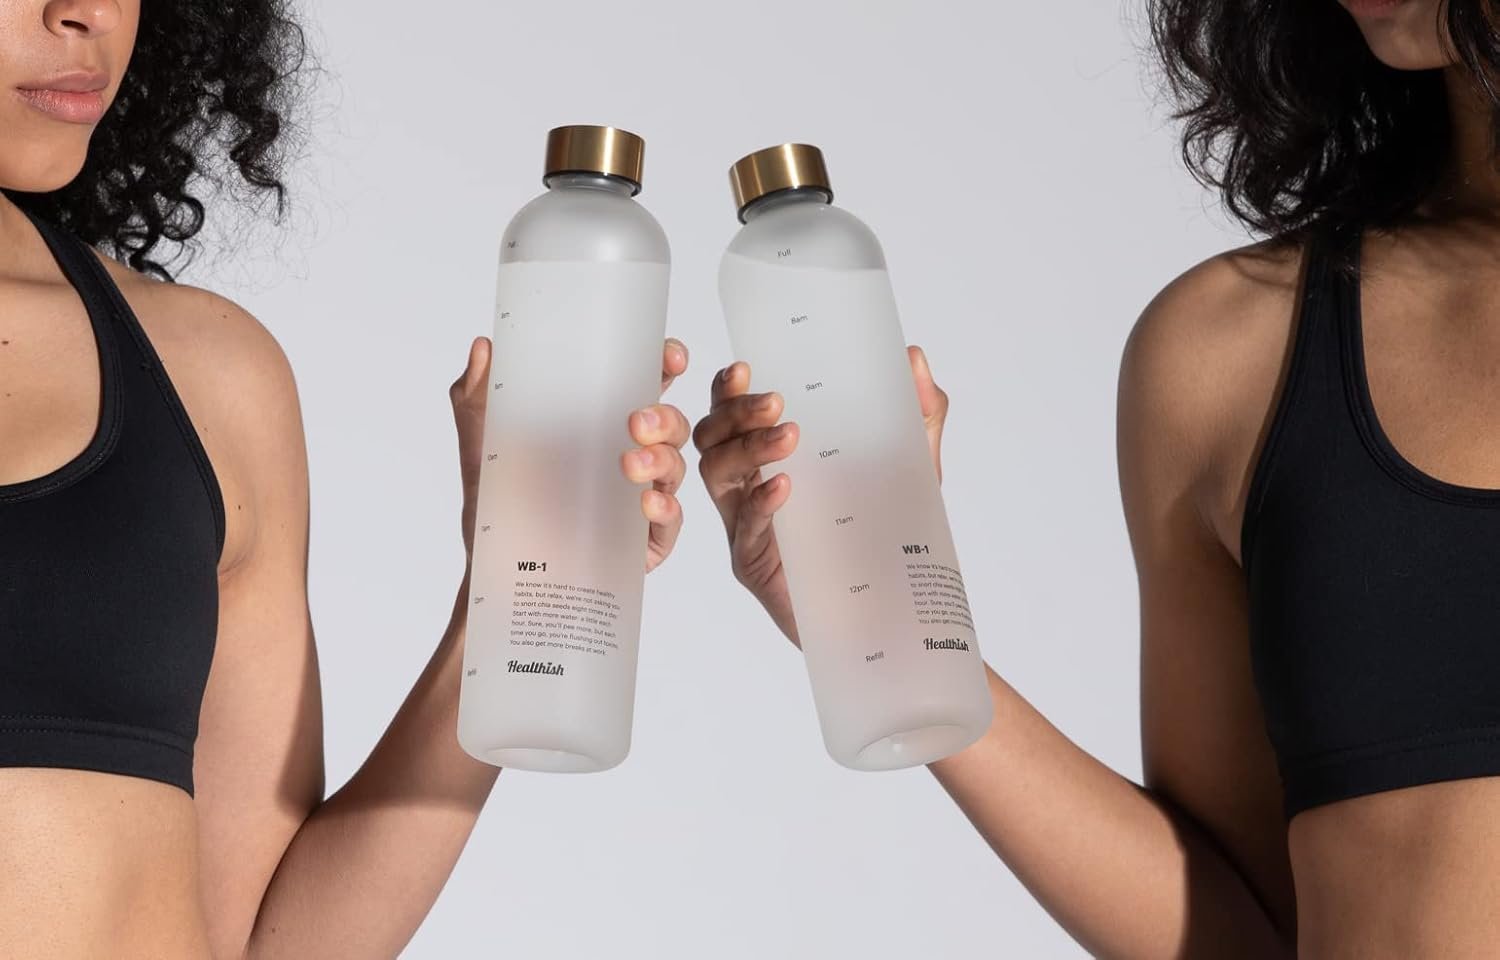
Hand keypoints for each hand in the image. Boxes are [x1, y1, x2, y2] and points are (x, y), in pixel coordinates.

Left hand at [449, 336, 692, 570]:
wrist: (492, 571)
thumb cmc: (495, 503)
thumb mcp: (480, 441)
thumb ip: (476, 393)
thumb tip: (484, 346)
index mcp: (601, 423)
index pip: (646, 384)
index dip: (664, 365)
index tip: (667, 357)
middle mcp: (629, 456)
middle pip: (672, 424)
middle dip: (665, 416)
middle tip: (635, 423)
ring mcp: (640, 499)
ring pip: (675, 468)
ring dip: (662, 459)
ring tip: (631, 464)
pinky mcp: (644, 543)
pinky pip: (670, 522)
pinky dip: (665, 508)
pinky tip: (645, 503)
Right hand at [692, 345, 948, 646]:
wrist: (891, 612)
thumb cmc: (887, 535)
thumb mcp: (912, 467)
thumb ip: (919, 414)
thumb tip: (914, 357)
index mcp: (771, 458)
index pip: (731, 412)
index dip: (727, 389)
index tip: (745, 367)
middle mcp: (749, 488)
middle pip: (711, 437)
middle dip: (734, 412)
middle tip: (776, 402)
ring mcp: (746, 527)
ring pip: (715, 474)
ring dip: (746, 448)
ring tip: (790, 438)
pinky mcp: (754, 564)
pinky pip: (744, 528)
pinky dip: (761, 502)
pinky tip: (785, 486)